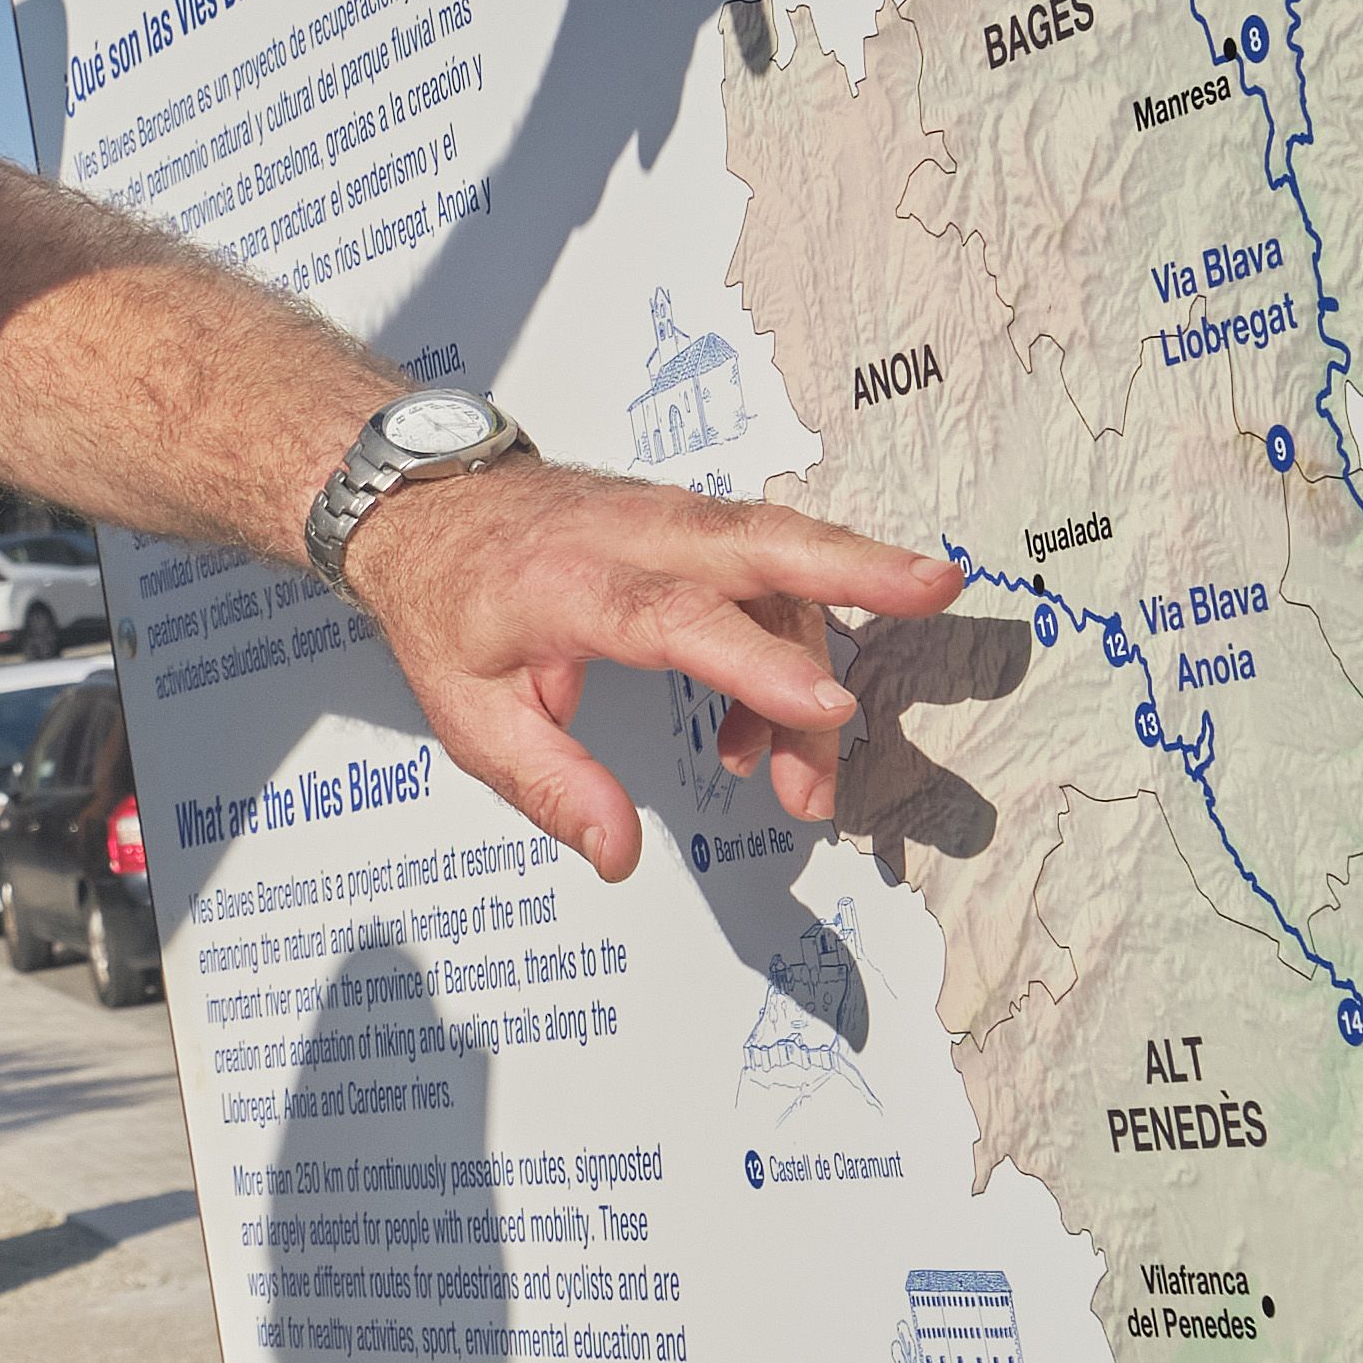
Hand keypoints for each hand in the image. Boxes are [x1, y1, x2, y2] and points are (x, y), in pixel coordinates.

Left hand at [339, 465, 971, 878]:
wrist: (424, 505)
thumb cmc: (448, 610)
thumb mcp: (471, 716)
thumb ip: (552, 786)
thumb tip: (619, 857)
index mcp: (569, 583)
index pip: (674, 619)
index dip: (755, 664)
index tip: (826, 709)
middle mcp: (633, 536)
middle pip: (759, 541)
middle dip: (857, 565)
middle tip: (938, 589)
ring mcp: (669, 521)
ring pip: (777, 567)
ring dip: (815, 666)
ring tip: (802, 786)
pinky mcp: (692, 526)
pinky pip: (763, 576)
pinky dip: (784, 651)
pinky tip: (756, 738)